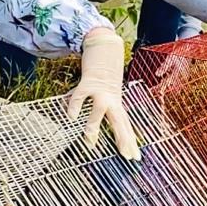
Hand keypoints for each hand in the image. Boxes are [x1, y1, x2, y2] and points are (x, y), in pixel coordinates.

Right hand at [67, 30, 140, 159]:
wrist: (105, 46)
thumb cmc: (102, 74)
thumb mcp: (105, 94)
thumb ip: (100, 109)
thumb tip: (87, 125)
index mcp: (116, 104)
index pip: (125, 126)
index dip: (130, 141)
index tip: (135, 158)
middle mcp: (112, 99)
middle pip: (120, 121)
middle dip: (124, 139)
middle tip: (128, 156)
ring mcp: (100, 90)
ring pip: (100, 110)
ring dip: (95, 125)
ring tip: (89, 142)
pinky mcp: (88, 81)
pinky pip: (81, 95)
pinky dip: (76, 105)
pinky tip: (71, 117)